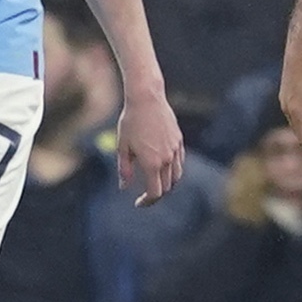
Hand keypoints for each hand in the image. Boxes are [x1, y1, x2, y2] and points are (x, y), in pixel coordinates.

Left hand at [117, 84, 186, 206]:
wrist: (146, 98)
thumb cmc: (130, 121)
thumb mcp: (122, 147)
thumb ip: (125, 169)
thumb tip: (124, 187)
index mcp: (151, 164)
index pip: (155, 193)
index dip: (147, 202)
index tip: (139, 203)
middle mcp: (166, 159)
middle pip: (167, 187)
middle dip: (156, 194)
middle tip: (145, 195)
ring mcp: (175, 150)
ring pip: (176, 176)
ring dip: (167, 183)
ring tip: (155, 182)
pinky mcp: (179, 140)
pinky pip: (179, 162)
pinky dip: (172, 170)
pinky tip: (162, 166)